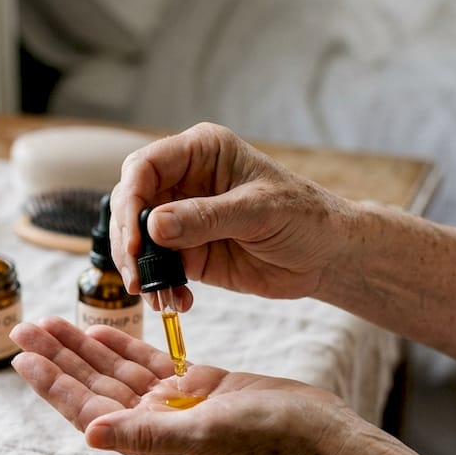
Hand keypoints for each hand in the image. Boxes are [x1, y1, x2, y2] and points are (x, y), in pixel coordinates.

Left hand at [9, 317, 373, 454]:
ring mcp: (176, 406)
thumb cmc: (271, 440)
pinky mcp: (198, 386)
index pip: (89, 411)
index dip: (54, 384)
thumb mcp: (207, 434)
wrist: (321, 435)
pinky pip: (150, 363)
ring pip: (118, 371)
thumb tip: (90, 434)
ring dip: (84, 347)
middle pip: (95, 387)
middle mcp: (156, 427)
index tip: (23, 358)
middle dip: (58, 358)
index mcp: (151, 445)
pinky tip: (100, 328)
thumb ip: (147, 434)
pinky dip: (124, 346)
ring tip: (50, 321)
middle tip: (24, 326)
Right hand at [110, 122, 352, 310]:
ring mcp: (183, 218)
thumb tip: (153, 225)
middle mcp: (185, 181)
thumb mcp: (258, 212)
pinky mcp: (189, 253)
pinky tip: (178, 302)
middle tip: (137, 276)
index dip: (131, 200)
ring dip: (141, 270)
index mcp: (201, 152)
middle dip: (129, 241)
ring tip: (157, 296)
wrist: (327, 255)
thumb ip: (206, 217)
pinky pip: (159, 269)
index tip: (137, 238)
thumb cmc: (304, 216)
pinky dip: (161, 287)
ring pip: (139, 240)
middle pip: (132, 203)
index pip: (145, 167)